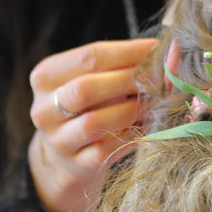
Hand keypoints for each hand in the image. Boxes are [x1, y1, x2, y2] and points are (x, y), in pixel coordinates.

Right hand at [28, 38, 157, 211]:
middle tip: (160, 76)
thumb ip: (121, 63)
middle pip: (86, 88)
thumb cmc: (88, 105)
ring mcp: (58, 140)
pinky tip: (152, 122)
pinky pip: (111, 147)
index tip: (158, 48)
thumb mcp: (92, 78)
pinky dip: (135, 133)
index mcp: (45, 76)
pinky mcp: (79, 164)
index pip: (89, 56)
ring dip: (133, 109)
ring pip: (96, 122)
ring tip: (157, 100)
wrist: (68, 154)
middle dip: (129, 80)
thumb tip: (167, 51)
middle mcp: (44, 109)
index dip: (128, 51)